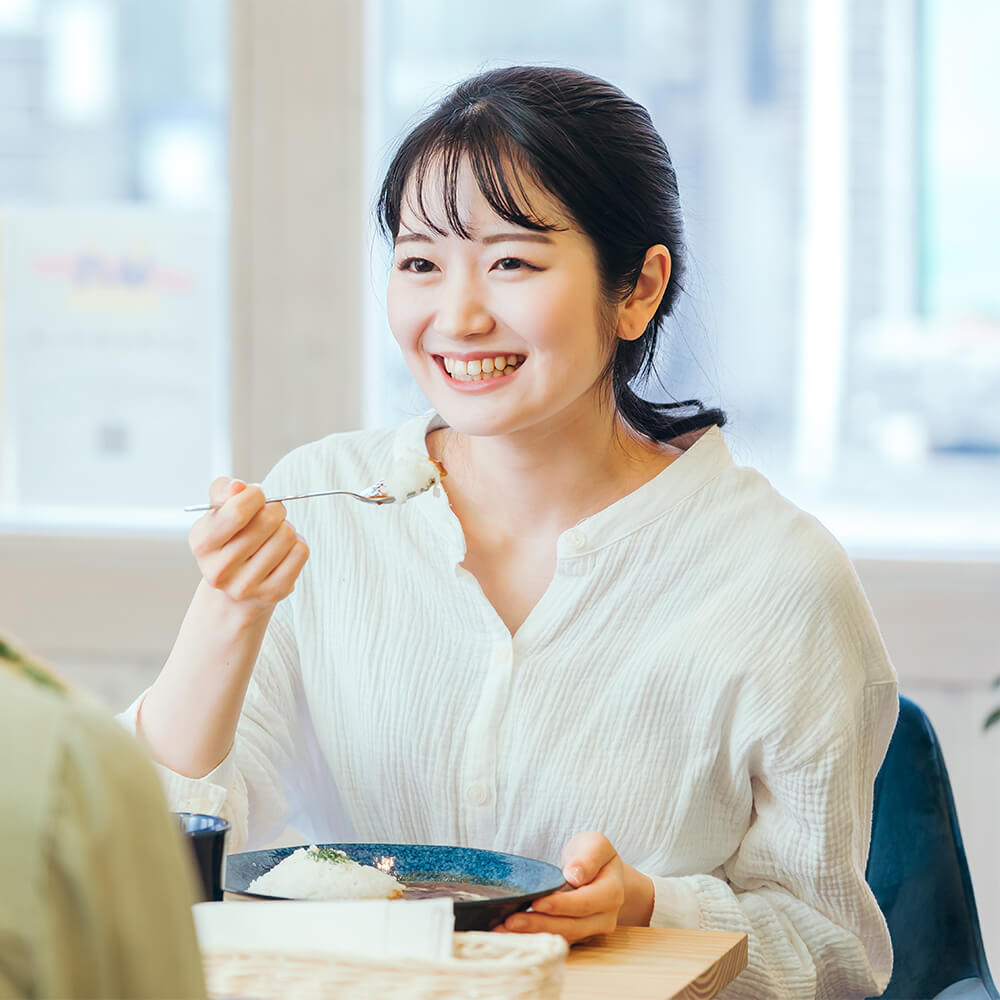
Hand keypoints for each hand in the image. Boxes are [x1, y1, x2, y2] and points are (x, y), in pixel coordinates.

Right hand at [188, 477, 309, 617]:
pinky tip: (283, 550)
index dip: (254, 495)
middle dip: (274, 509)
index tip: (256, 496)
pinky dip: (297, 543)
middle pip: (267, 521)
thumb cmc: (229, 541)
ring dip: (286, 527)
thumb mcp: (217, 514)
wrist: (234, 591)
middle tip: (270, 515)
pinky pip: (300, 551)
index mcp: (202, 545)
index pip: (237, 512)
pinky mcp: (273, 593)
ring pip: (286, 535)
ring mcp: (247, 585)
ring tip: (274, 535)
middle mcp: (220, 570)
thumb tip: (237, 487)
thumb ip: (222, 491)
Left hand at [496, 832, 653, 943]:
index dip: (560, 905)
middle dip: (539, 925)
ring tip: (503, 930)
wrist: (602, 872)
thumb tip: (575, 876)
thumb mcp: (595, 844)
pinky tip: (511, 934)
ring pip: (561, 936)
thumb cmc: (594, 855)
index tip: (536, 902)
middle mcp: (604, 918)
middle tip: (510, 921)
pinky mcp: (576, 936)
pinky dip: (533, 937)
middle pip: (570, 926)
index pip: (585, 902)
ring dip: (532, 935)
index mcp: (612, 893)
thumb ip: (588, 857)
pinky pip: (555, 938)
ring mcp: (590, 931)